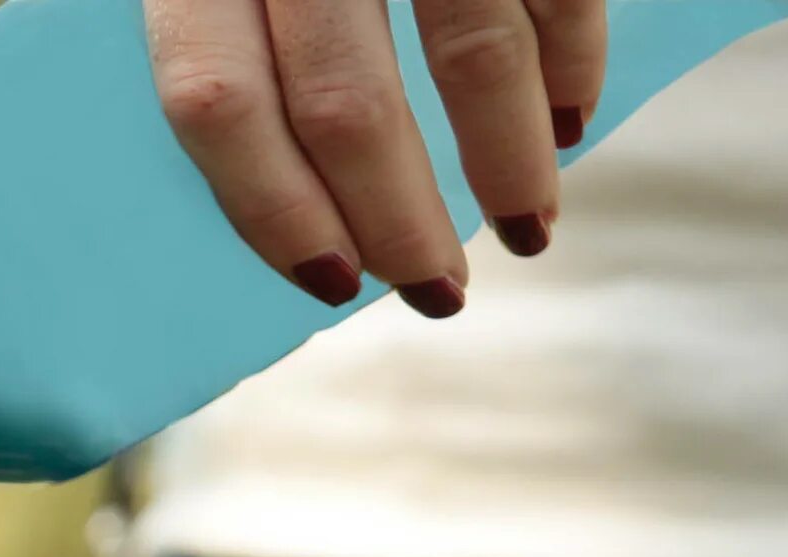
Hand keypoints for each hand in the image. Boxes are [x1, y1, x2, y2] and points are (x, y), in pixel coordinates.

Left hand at [144, 0, 605, 316]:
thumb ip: (224, 35)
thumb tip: (284, 187)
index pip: (217, 101)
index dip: (270, 208)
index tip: (328, 281)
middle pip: (343, 100)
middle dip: (400, 216)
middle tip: (435, 289)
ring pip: (469, 46)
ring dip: (509, 155)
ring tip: (529, 225)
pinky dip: (570, 53)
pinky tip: (570, 114)